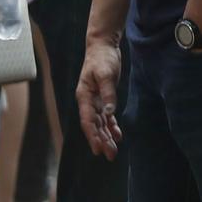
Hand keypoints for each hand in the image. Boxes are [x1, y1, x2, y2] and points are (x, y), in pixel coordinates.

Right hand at [78, 35, 123, 159]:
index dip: (92, 136)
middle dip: (101, 141)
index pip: (88, 121)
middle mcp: (88, 101)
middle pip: (94, 125)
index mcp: (84, 96)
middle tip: (110, 155)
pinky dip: (111, 126)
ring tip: (113, 151)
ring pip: (100, 123)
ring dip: (106, 136)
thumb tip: (109, 112)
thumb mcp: (106, 74)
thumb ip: (108, 93)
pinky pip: (106, 116)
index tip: (97, 149)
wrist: (103, 46)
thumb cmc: (102, 58)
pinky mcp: (104, 97)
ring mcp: (95, 100)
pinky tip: (117, 135)